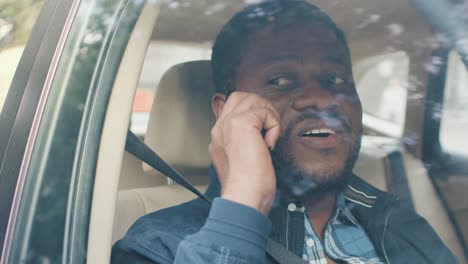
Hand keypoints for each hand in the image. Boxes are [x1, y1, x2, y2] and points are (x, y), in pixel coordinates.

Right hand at [209, 92, 280, 214]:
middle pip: (241, 96)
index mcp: (218, 135)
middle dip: (261, 107)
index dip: (253, 112)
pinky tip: (269, 143)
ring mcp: (229, 123)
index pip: (233, 106)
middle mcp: (220, 127)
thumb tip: (261, 132)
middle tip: (269, 129)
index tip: (262, 133)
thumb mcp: (239, 160)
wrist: (244, 196)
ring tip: (269, 138)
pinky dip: (274, 126)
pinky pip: (265, 112)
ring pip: (255, 100)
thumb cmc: (246, 187)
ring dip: (269, 117)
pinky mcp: (242, 123)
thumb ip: (242, 142)